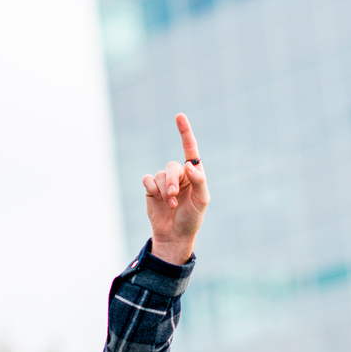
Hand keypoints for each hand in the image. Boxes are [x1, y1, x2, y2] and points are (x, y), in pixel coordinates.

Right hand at [142, 113, 208, 264]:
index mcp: (194, 174)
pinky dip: (153, 188)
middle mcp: (179, 175)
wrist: (175, 235)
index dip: (185, 132)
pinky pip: (148, 179)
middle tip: (174, 197)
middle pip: (172, 166)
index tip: (179, 116)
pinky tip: (157, 198)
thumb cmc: (192, 218)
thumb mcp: (202, 200)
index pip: (190, 149)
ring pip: (160, 174)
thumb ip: (199, 180)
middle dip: (172, 181)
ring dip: (164, 189)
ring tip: (170, 204)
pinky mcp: (151, 188)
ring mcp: (164, 181)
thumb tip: (189, 164)